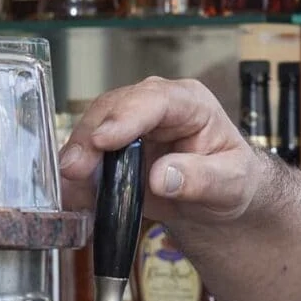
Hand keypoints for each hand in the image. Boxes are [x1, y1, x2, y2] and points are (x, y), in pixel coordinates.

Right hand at [57, 76, 267, 223]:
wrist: (218, 200)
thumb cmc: (232, 181)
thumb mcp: (231, 184)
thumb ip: (201, 179)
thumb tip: (161, 177)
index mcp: (191, 103)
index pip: (156, 100)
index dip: (127, 116)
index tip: (104, 139)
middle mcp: (156, 107)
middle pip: (115, 108)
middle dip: (91, 136)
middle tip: (74, 169)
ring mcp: (132, 126)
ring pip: (95, 127)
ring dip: (78, 154)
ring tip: (68, 184)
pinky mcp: (115, 149)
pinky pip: (90, 154)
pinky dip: (77, 172)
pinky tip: (71, 192)